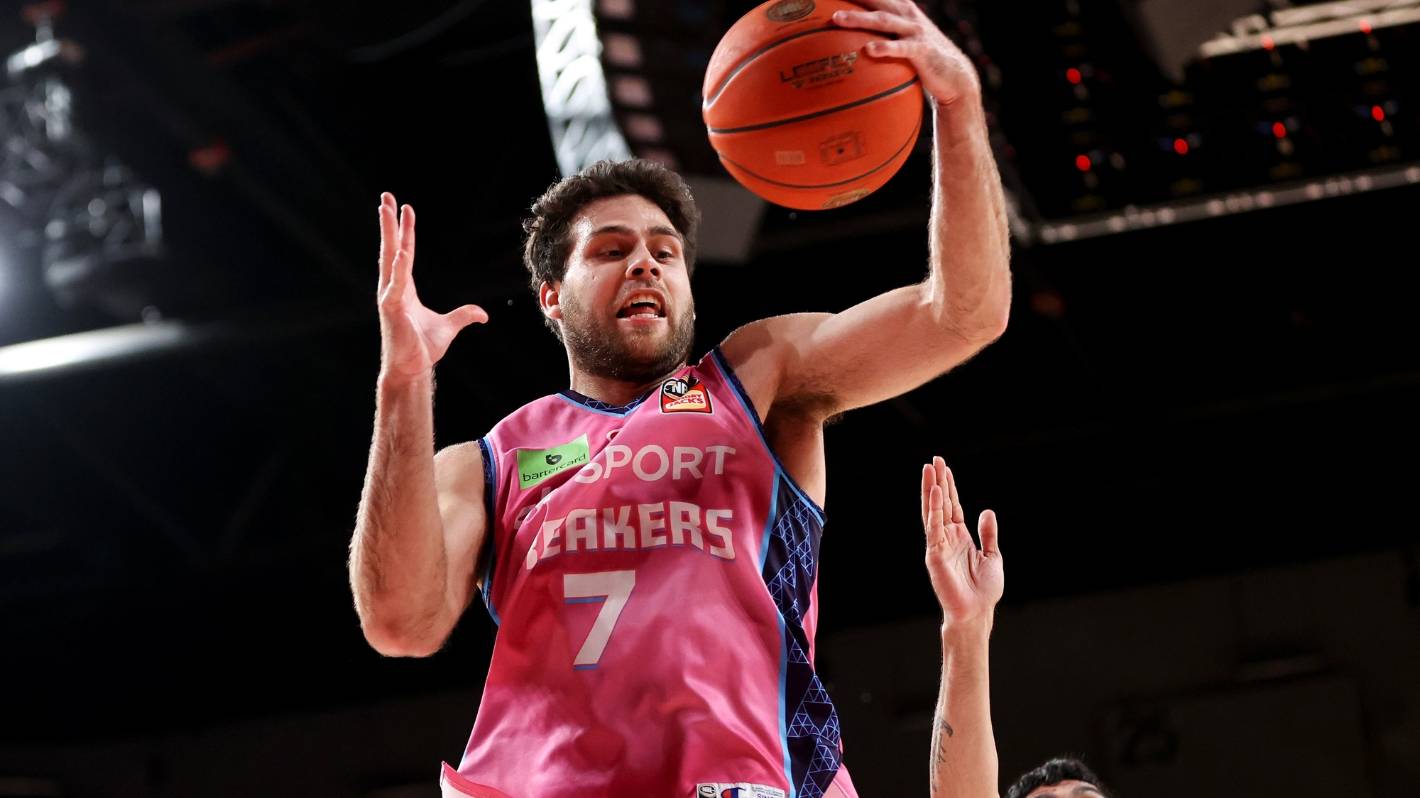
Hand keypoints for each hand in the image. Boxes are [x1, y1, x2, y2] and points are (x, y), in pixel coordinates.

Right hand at [377, 192, 487, 384]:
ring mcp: (389, 297)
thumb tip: (483, 314)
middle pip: (391, 248)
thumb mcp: (449, 327)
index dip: (406, 231)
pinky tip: (401, 252)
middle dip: (389, 223)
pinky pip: (395, 285)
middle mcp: (394, 288)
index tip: (406, 209)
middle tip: (386, 198)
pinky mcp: (391, 309)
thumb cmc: (423, 349)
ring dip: (388, 234)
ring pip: (389, 259)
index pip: (405, 253)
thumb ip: (464, 316)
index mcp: (404, 289)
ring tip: (386, 211)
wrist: (412, 370)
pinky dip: (399, 268)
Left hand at [831, 0, 980, 108]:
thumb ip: (881, 36)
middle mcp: (907, 14)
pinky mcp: (922, 50)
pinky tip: (869, 49)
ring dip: (858, 18)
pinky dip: (884, 47)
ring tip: (837, 18)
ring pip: (883, 20)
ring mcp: (915, 31)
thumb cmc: (921, 59)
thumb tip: (850, 45)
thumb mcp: (901, 41)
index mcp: (900, 9)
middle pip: (875, 0)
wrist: (955, 75)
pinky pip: (901, 48)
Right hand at [921, 456, 1001, 626]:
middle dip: (937, 482)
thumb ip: (988, 534)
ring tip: (930, 469)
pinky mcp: (934, 555)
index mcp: (960, 537)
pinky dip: (934, 511)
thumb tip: (986, 511)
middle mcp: (946, 538)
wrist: (978, 612)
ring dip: (931, 490)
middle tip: (934, 460)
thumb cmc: (984, 590)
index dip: (949, 486)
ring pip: (933, 512)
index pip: (952, 506)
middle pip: (940, 504)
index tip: (944, 467)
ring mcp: (938, 545)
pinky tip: (936, 494)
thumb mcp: (992, 556)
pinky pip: (933, 529)